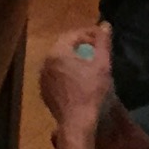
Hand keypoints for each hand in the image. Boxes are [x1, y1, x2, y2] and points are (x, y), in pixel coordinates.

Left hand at [38, 24, 114, 142]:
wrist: (78, 123)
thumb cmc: (91, 92)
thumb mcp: (102, 65)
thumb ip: (103, 43)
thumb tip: (105, 25)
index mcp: (57, 53)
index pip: (73, 34)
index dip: (89, 34)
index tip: (102, 39)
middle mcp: (46, 63)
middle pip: (64, 47)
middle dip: (81, 46)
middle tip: (97, 50)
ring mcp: (43, 78)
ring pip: (59, 61)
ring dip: (74, 59)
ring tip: (90, 64)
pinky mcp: (45, 92)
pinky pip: (56, 75)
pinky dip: (67, 72)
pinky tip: (80, 80)